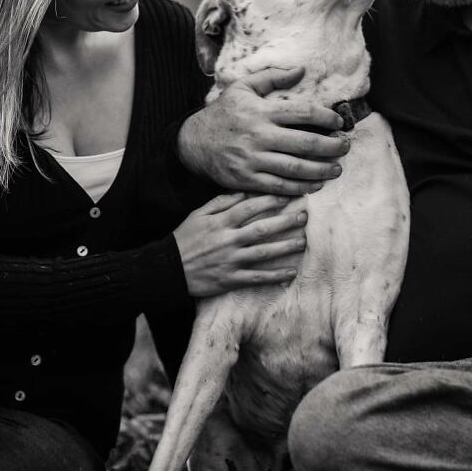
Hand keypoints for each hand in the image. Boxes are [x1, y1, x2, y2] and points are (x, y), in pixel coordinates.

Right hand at [173, 192, 306, 297]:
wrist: (167, 268)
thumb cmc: (185, 238)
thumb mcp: (198, 214)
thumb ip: (221, 202)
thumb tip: (243, 191)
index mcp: (220, 222)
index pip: (249, 208)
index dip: (269, 201)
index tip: (287, 196)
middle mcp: (228, 240)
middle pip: (262, 229)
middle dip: (285, 222)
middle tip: (303, 216)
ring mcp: (230, 261)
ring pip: (263, 253)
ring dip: (285, 247)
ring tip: (303, 242)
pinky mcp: (230, 279)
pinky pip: (257, 277)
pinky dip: (275, 276)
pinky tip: (291, 272)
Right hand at [177, 66, 349, 194]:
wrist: (192, 142)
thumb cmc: (222, 113)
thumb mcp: (242, 88)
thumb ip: (273, 77)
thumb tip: (302, 70)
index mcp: (261, 111)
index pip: (303, 112)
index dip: (326, 118)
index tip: (339, 123)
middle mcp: (259, 135)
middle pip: (305, 143)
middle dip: (332, 146)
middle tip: (346, 147)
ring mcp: (253, 159)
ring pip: (295, 168)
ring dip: (321, 170)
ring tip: (337, 169)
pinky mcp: (247, 179)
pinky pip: (280, 186)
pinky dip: (300, 187)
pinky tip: (315, 185)